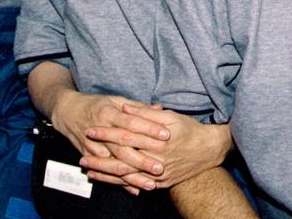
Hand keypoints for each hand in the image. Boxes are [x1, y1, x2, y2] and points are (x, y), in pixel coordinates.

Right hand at [51, 92, 171, 192]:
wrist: (68, 112)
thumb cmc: (96, 104)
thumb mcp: (116, 100)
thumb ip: (138, 107)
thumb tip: (160, 109)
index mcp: (109, 113)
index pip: (132, 122)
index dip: (149, 128)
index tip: (166, 135)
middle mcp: (100, 131)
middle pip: (123, 147)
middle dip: (142, 158)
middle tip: (160, 167)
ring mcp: (93, 146)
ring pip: (114, 164)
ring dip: (133, 176)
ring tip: (151, 183)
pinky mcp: (89, 157)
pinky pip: (106, 173)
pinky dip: (120, 183)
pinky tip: (135, 189)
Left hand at [80, 104, 230, 190]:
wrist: (210, 149)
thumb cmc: (189, 129)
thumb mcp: (169, 116)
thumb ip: (145, 113)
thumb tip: (124, 106)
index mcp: (155, 141)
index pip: (125, 137)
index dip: (106, 134)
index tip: (90, 130)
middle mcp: (156, 160)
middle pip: (122, 160)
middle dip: (100, 159)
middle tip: (81, 157)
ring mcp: (158, 175)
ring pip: (127, 176)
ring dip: (106, 174)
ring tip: (89, 171)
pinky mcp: (161, 183)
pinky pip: (137, 184)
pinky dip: (120, 184)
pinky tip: (107, 181)